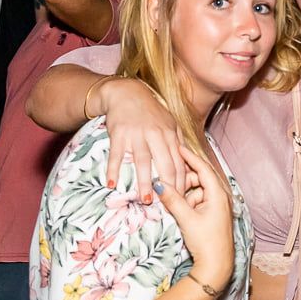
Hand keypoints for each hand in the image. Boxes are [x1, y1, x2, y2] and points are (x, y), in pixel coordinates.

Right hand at [97, 79, 186, 194]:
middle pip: (165, 165)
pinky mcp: (119, 134)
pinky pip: (116, 155)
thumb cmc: (150, 112)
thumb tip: (188, 163)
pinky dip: (113, 170)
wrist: (126, 93)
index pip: (179, 163)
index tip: (182, 199)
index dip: (181, 182)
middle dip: (168, 186)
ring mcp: (137, 135)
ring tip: (145, 200)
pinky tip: (112, 184)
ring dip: (144, 182)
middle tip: (168, 206)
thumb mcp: (169, 123)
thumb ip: (178, 142)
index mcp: (170, 134)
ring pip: (143, 162)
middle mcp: (156, 135)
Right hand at [156, 151, 233, 293]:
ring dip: (185, 193)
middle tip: (168, 181)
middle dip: (184, 179)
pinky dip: (188, 202)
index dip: (189, 157)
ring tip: (172, 199)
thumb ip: (172, 200)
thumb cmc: (205, 241)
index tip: (177, 147)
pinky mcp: (213, 215)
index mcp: (218, 194)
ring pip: (197, 191)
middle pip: (199, 179)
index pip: (203, 168)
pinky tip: (179, 209)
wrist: (216, 266)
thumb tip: (158, 184)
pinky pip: (198, 201)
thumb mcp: (186, 219)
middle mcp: (221, 197)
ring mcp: (217, 206)